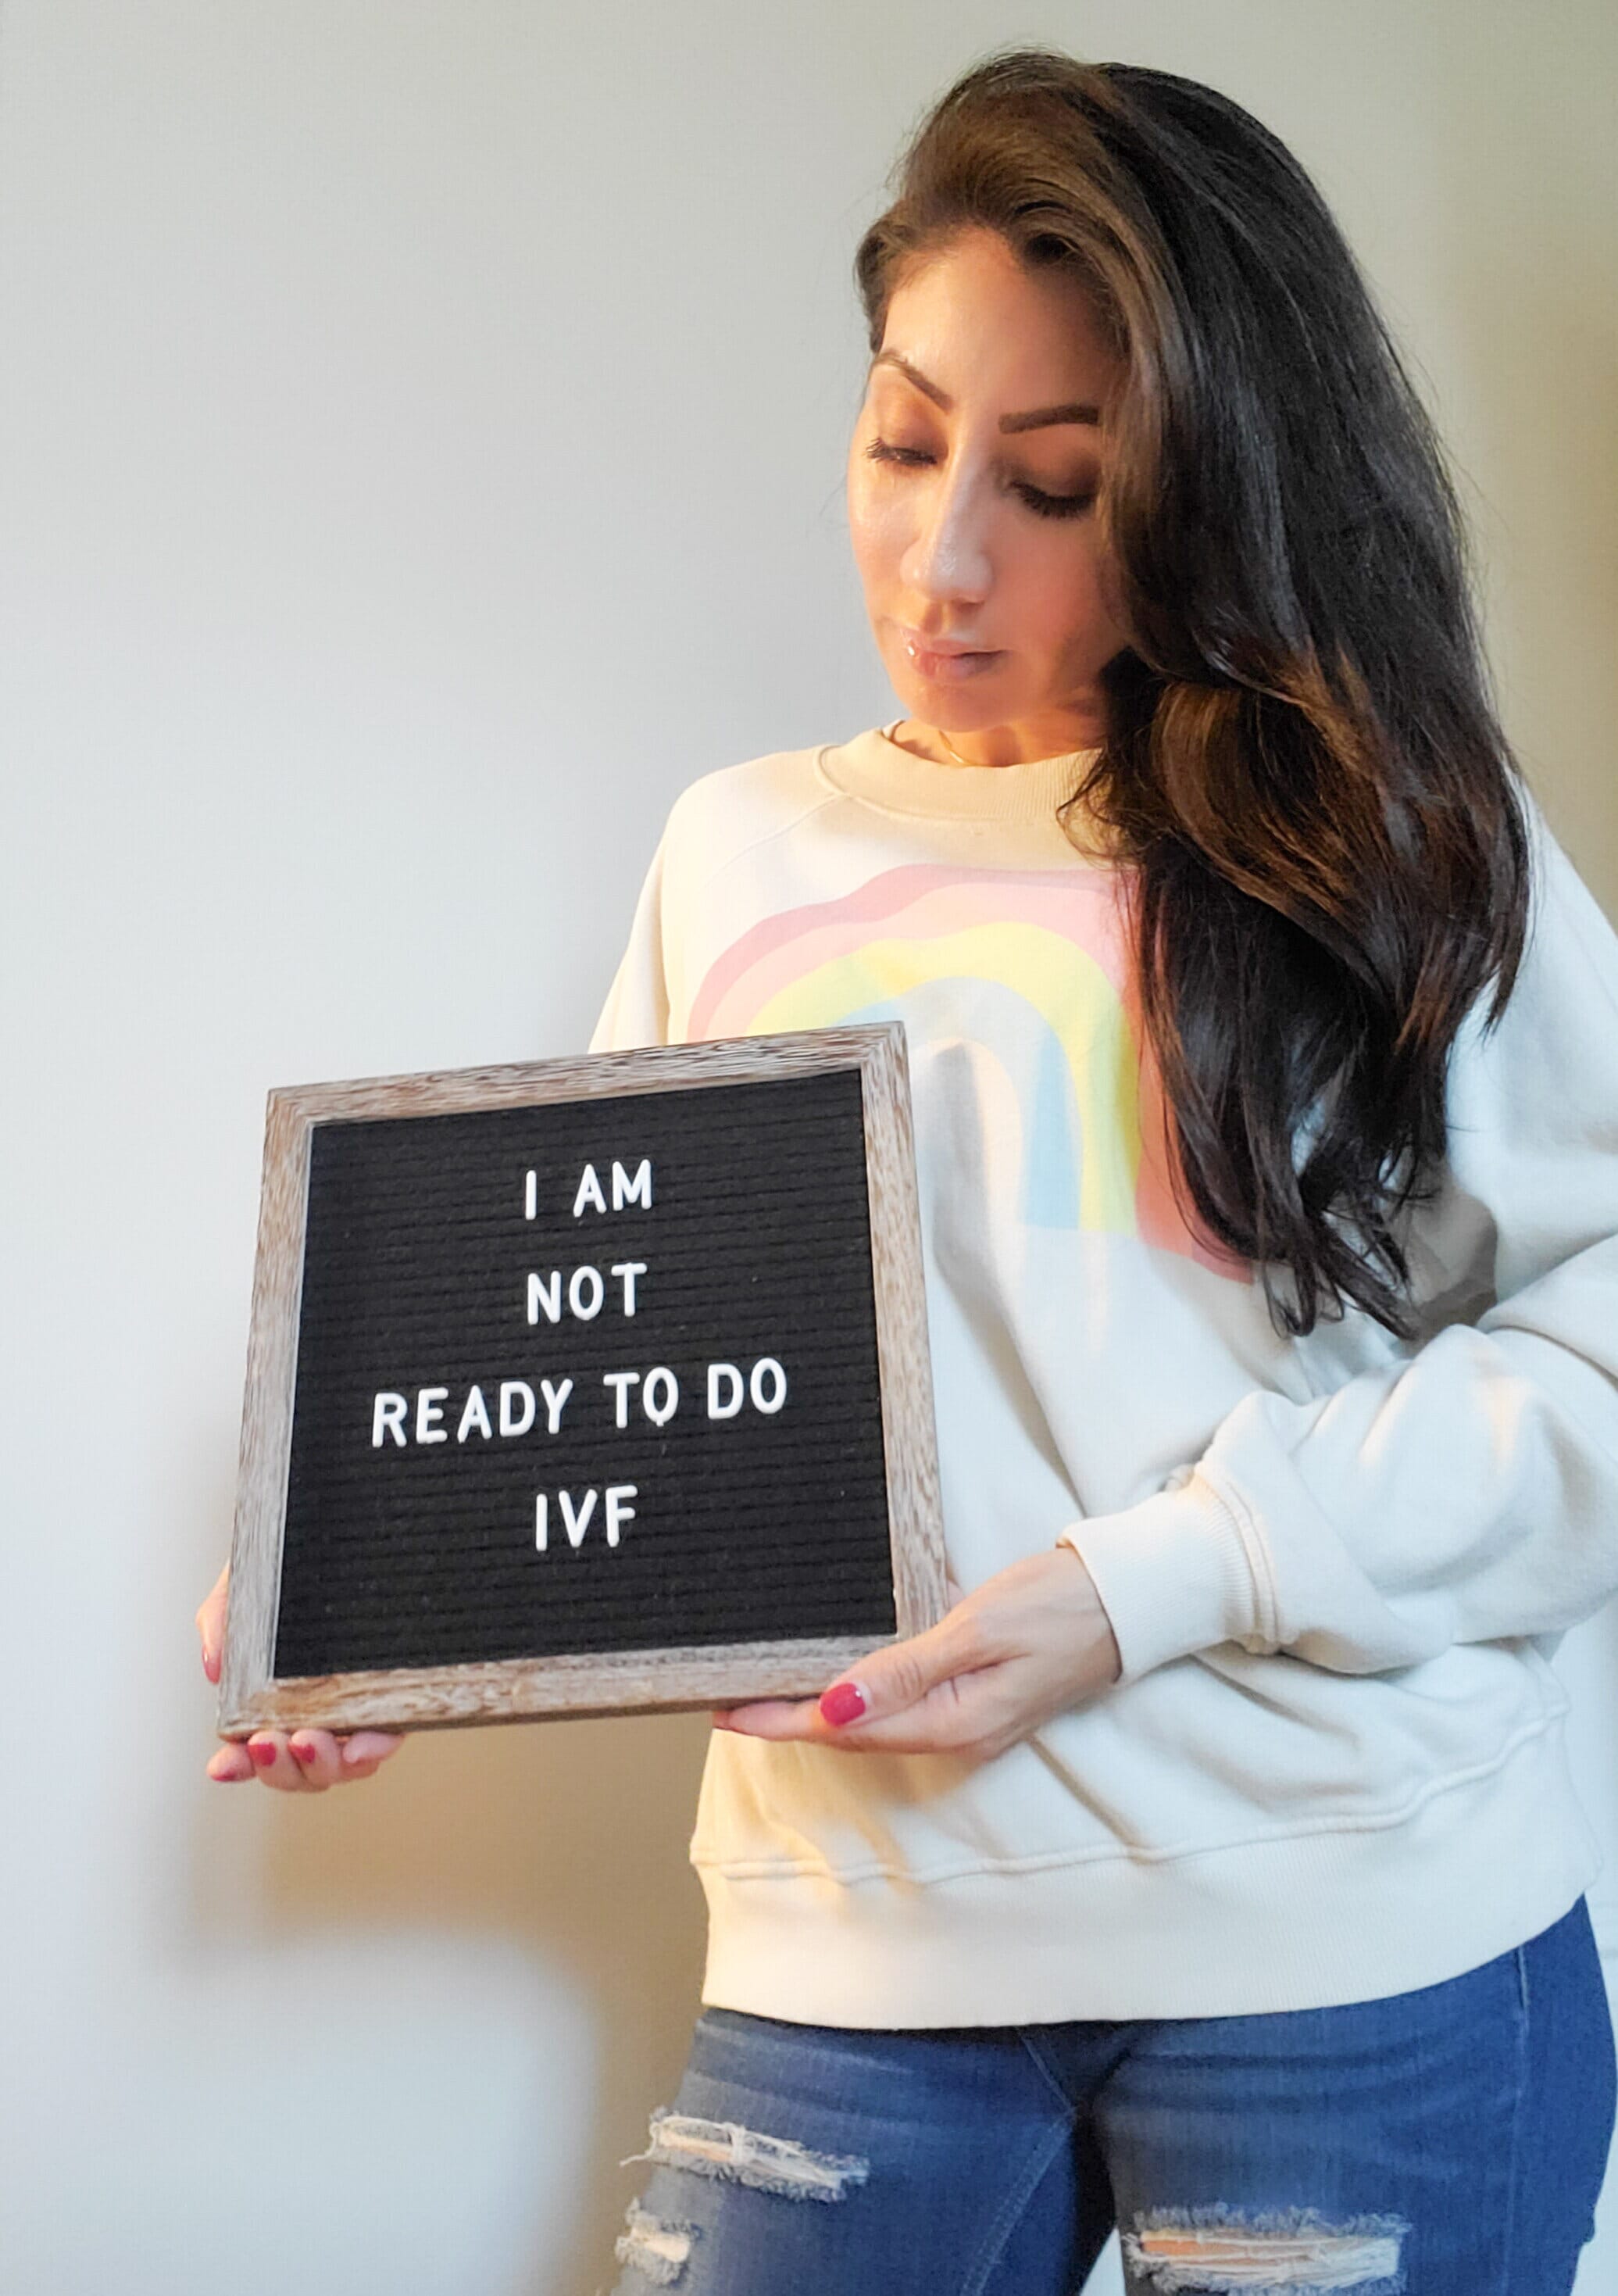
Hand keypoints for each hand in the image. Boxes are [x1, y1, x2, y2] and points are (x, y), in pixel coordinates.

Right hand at [196, 1558, 405, 1790]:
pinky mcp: (399, 1693)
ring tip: (306, 1741)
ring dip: (321, 1765)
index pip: (255, 1748)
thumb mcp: (246, 1584)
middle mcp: (317, 1709)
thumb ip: (222, 1621)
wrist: (345, 1518)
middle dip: (280, 1769)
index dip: (238, 1766)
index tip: (223, 1765)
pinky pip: (389, 1735)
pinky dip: (373, 1748)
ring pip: (343, 1764)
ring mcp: (358, 1706)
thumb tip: (213, 1670)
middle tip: (268, 1742)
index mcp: (276, 1697)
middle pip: (299, 1769)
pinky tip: (359, 1744)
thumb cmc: (292, 1561)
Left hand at [709, 1545, 1122, 1759]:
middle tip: (727, 1697)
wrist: (1129, 1600)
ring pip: (873, 1720)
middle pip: (852, 1733)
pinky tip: (835, 1673)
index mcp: (951, 1723)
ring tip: (764, 1688)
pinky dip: (860, 1690)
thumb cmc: (1060, 1606)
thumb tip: (835, 1706)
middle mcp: (954, 1732)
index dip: (779, 1722)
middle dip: (788, 1719)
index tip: (725, 1711)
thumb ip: (905, 1671)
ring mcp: (967, 1719)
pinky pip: (901, 1703)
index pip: (843, 1730)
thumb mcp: (978, 1630)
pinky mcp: (976, 1698)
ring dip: (819, 1708)